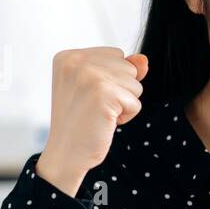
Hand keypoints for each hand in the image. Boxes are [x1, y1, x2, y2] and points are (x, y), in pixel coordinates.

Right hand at [36, 48, 146, 196]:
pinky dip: (126, 117)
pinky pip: (136, 102)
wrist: (66, 153)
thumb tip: (144, 59)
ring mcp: (89, 75)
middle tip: (95, 107)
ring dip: (123, 104)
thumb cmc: (81, 122)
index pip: (116, 55)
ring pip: (135, 84)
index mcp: (68, 56)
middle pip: (128, 67)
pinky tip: (105, 122)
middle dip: (120, 91)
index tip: (89, 96)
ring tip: (99, 114)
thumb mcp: (97, 89)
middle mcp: (76, 61)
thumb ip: (119, 69)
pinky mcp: (104, 93)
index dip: (112, 80)